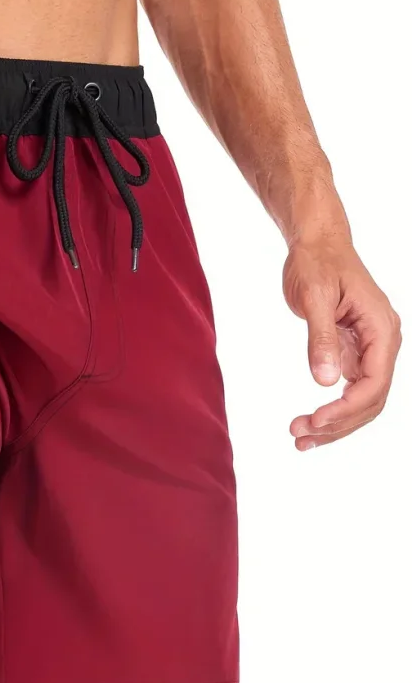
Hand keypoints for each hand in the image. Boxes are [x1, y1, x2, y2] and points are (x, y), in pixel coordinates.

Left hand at [283, 233, 400, 449]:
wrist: (317, 244)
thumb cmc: (316, 262)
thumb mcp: (314, 296)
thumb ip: (321, 338)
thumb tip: (326, 381)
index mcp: (381, 328)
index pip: (375, 382)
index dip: (347, 408)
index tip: (315, 420)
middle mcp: (383, 342)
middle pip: (372, 399)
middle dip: (339, 423)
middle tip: (300, 435)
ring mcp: (371, 349)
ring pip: (363, 400)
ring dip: (336, 424)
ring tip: (300, 438)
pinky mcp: (355, 352)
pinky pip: (351, 390)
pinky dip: (332, 409)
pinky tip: (310, 424)